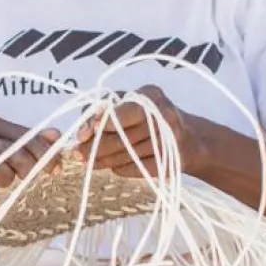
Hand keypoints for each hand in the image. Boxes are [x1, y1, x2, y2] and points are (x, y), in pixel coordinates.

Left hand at [78, 84, 201, 178]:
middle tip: (77, 153)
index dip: (105, 122)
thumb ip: (104, 107)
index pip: (127, 110)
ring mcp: (169, 141)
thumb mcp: (129, 101)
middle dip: (95, 147)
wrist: (188, 139)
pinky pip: (137, 168)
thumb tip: (83, 131)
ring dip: (104, 160)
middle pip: (124, 137)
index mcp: (152, 96)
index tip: (85, 133)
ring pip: (127, 154)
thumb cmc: (148, 115)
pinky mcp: (169, 163)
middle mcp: (164, 116)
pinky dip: (120, 169)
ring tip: (89, 162)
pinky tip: (113, 166)